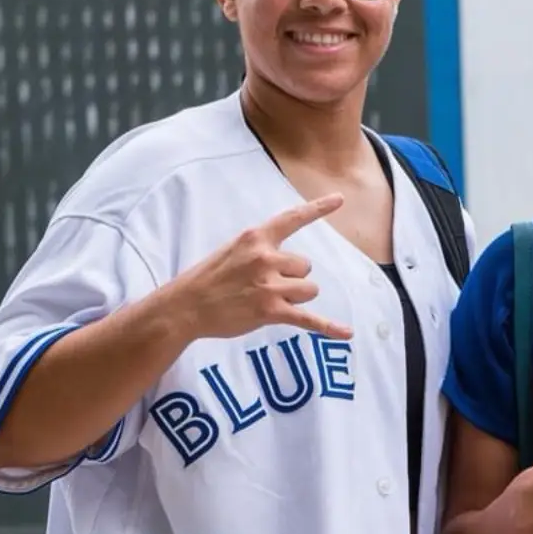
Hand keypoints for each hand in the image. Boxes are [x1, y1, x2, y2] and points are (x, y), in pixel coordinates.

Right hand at [168, 194, 353, 341]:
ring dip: (296, 297)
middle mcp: (266, 258)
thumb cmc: (207, 279)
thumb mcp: (231, 250)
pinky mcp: (271, 311)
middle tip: (264, 287)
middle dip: (292, 278)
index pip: (293, 218)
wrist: (186, 306)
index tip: (340, 199)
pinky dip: (329, 327)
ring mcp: (269, 285)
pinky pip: (309, 319)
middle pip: (305, 267)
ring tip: (270, 301)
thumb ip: (259, 249)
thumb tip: (286, 261)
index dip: (319, 209)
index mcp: (256, 238)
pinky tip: (347, 334)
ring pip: (309, 290)